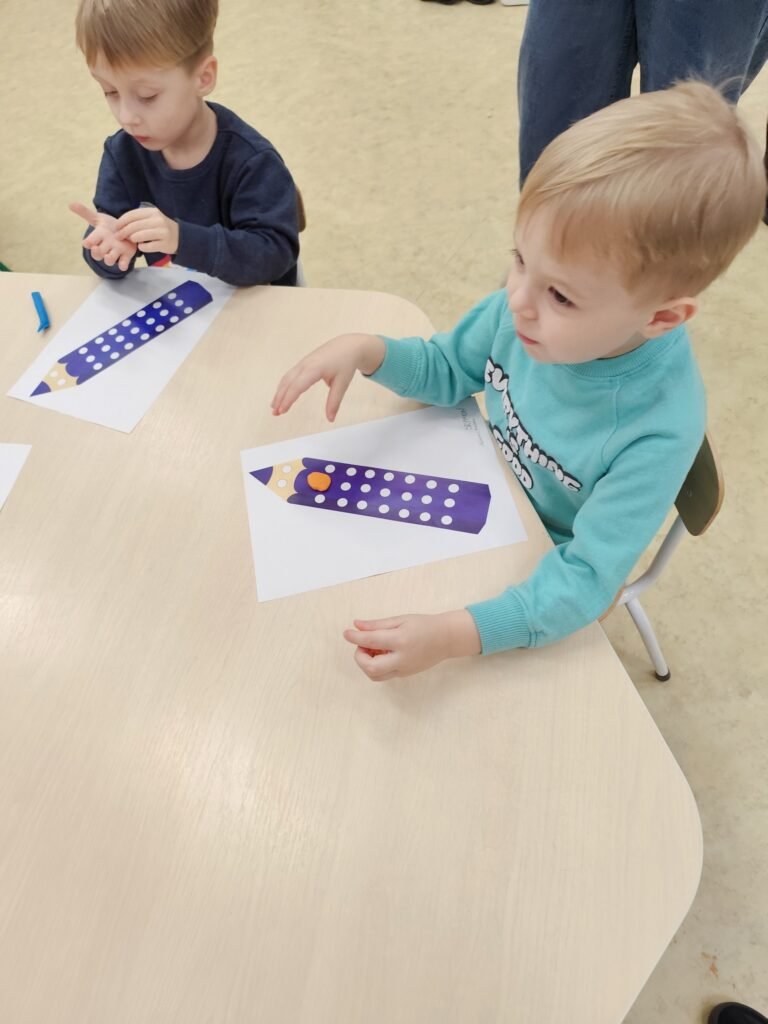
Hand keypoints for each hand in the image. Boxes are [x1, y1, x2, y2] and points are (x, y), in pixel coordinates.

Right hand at [69, 202, 137, 271]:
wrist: (125, 232)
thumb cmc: (108, 227)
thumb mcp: (98, 218)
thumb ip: (85, 212)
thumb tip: (70, 204)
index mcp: (98, 238)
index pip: (89, 243)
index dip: (88, 243)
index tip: (86, 242)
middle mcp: (105, 247)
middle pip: (98, 254)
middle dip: (97, 252)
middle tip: (96, 248)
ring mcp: (115, 252)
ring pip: (109, 260)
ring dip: (108, 259)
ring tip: (108, 256)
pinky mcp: (126, 255)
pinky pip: (123, 264)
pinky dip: (123, 265)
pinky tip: (123, 265)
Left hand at [114, 205, 179, 254]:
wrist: (180, 237)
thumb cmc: (160, 228)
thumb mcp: (151, 218)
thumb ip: (137, 219)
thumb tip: (119, 225)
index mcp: (152, 212)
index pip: (132, 215)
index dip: (121, 221)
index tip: (115, 227)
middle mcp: (157, 220)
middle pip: (134, 226)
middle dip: (123, 232)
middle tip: (118, 237)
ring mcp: (162, 232)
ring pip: (139, 236)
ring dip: (132, 239)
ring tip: (131, 241)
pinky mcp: (164, 244)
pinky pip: (147, 247)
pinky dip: (142, 247)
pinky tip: (142, 246)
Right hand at [271, 333, 385, 420]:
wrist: (348, 346)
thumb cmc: (345, 363)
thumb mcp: (342, 383)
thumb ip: (334, 402)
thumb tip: (330, 419)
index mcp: (315, 368)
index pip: (297, 386)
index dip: (288, 399)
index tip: (283, 410)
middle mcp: (305, 364)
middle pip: (288, 382)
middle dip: (280, 398)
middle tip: (275, 413)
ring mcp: (303, 363)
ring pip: (286, 378)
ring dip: (279, 392)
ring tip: (274, 407)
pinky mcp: (303, 363)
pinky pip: (290, 375)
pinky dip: (283, 386)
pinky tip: (281, 395)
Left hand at [343, 610, 480, 679]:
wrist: (445, 639)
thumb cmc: (423, 625)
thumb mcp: (400, 620)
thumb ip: (377, 624)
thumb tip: (356, 625)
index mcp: (401, 640)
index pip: (370, 641)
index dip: (354, 637)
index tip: (346, 633)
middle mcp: (402, 659)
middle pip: (370, 667)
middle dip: (359, 656)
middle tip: (363, 645)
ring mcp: (403, 670)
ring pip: (374, 675)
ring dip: (366, 663)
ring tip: (373, 649)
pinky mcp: (404, 675)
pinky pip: (383, 675)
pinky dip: (376, 665)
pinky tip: (382, 654)